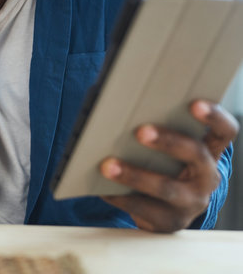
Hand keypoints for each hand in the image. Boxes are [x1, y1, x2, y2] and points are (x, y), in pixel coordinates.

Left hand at [100, 100, 238, 232]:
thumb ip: (159, 130)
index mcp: (209, 153)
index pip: (224, 132)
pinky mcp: (169, 222)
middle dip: (168, 141)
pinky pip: (142, 208)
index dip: (214, 117)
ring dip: (134, 175)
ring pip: (166, 188)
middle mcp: (206, 177)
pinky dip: (118, 195)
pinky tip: (101, 187)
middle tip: (141, 131)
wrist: (163, 213)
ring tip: (108, 165)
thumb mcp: (170, 152)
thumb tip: (121, 104)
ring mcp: (190, 203)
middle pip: (196, 155)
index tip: (195, 104)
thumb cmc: (163, 169)